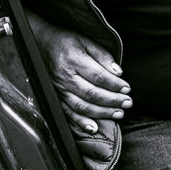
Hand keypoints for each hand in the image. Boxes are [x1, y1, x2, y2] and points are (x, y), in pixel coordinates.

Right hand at [29, 18, 129, 136]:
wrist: (42, 44)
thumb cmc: (66, 41)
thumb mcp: (86, 41)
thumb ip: (102, 55)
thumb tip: (118, 72)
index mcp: (74, 60)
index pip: (98, 76)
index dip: (114, 84)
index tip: (127, 88)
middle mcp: (66, 77)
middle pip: (92, 93)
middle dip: (113, 100)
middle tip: (128, 103)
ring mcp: (60, 89)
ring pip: (82, 106)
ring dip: (102, 113)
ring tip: (119, 114)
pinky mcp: (57, 97)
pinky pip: (68, 113)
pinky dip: (81, 123)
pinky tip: (94, 128)